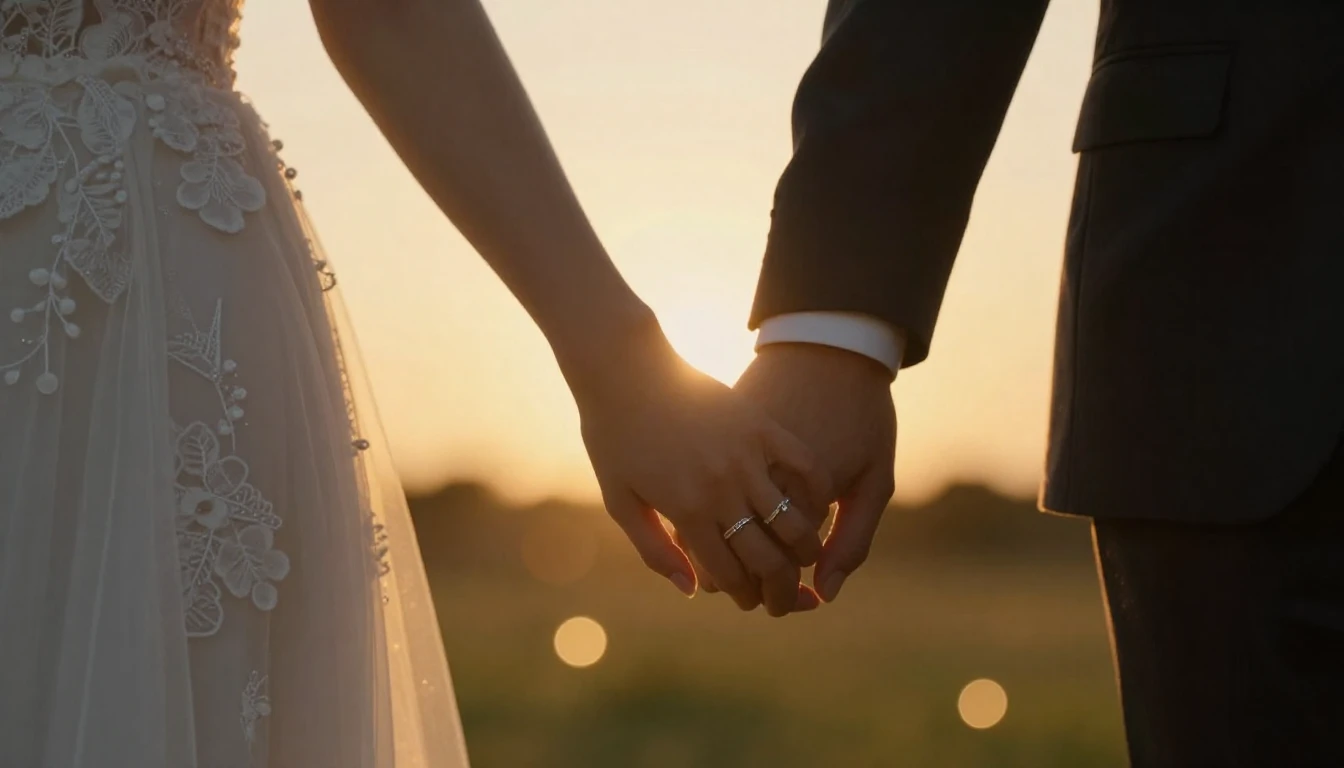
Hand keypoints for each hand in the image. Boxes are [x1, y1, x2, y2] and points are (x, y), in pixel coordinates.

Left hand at [565, 321, 830, 615]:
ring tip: (806, 557)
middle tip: (785, 597)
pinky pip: (805, 467)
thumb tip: (692, 589)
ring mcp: (746, 455)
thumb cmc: (614, 437)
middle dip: (781, 588)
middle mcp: (722, 488)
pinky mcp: (761, 426)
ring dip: (806, 548)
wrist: (625, 369)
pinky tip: (819, 506)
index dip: (746, 595)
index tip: (752, 601)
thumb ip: (655, 550)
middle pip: (769, 558)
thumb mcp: (621, 501)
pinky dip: (819, 493)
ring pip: (793, 520)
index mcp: (687, 511)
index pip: (732, 573)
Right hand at [733, 343, 895, 602]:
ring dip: (728, 562)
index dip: (784, 593)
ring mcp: (734, 459)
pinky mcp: (717, 444)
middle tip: (768, 601)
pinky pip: (706, 496)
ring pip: (713, 534)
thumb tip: (825, 595)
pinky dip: (713, 521)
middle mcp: (759, 480)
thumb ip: (855, 538)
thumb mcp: (877, 480)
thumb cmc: (864, 414)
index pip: (779, 569)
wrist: (832, 346)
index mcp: (804, 495)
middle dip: (756, 589)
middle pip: (742, 560)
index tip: (796, 602)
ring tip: (747, 572)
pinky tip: (732, 529)